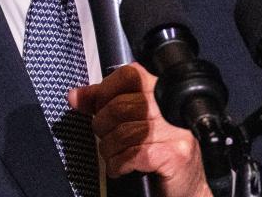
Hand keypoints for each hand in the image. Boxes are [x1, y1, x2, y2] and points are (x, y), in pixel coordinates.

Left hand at [69, 63, 212, 196]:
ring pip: (122, 132)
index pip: (127, 75)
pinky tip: (122, 168)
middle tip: (107, 137)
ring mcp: (175, 131)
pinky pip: (131, 155)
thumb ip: (104, 104)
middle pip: (119, 106)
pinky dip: (118, 164)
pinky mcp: (174, 155)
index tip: (97, 107)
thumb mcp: (131, 120)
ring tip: (115, 155)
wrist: (186, 185)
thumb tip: (75, 96)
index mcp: (162, 91)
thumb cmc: (158, 151)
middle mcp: (171, 108)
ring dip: (110, 149)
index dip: (104, 92)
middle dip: (102, 126)